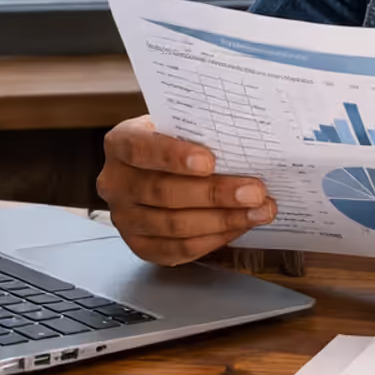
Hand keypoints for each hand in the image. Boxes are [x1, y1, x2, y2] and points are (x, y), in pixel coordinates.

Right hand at [96, 116, 277, 265]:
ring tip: (258, 211)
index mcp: (120, 143)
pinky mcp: (140, 245)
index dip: (175, 156)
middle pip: (163, 193)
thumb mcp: (180, 125)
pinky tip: (239, 226)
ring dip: (223, 220)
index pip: (141, 149)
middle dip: (214, 194)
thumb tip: (246, 143)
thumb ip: (201, 132)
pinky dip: (214, 239)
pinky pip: (178, 249)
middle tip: (254, 192)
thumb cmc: (176, 141)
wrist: (158, 166)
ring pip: (174, 225)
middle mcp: (115, 182)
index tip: (210, 161)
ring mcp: (124, 218)